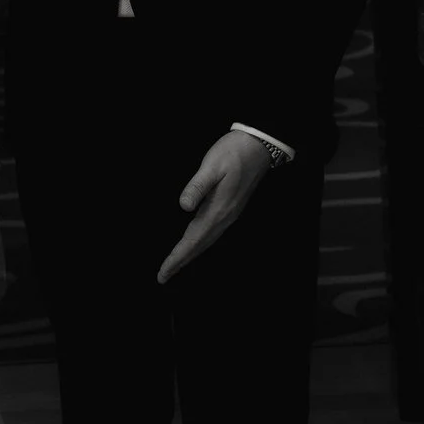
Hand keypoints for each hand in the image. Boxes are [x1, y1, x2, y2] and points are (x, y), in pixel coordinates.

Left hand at [158, 130, 274, 283]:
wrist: (259, 146)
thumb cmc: (233, 152)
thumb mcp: (212, 165)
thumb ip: (197, 186)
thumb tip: (183, 207)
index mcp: (218, 210)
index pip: (192, 240)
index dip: (177, 257)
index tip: (163, 273)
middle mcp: (225, 217)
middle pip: (199, 245)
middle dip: (181, 261)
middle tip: (163, 276)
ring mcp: (230, 214)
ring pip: (207, 241)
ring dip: (190, 254)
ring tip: (175, 265)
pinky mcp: (231, 208)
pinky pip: (212, 233)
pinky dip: (200, 243)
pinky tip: (194, 244)